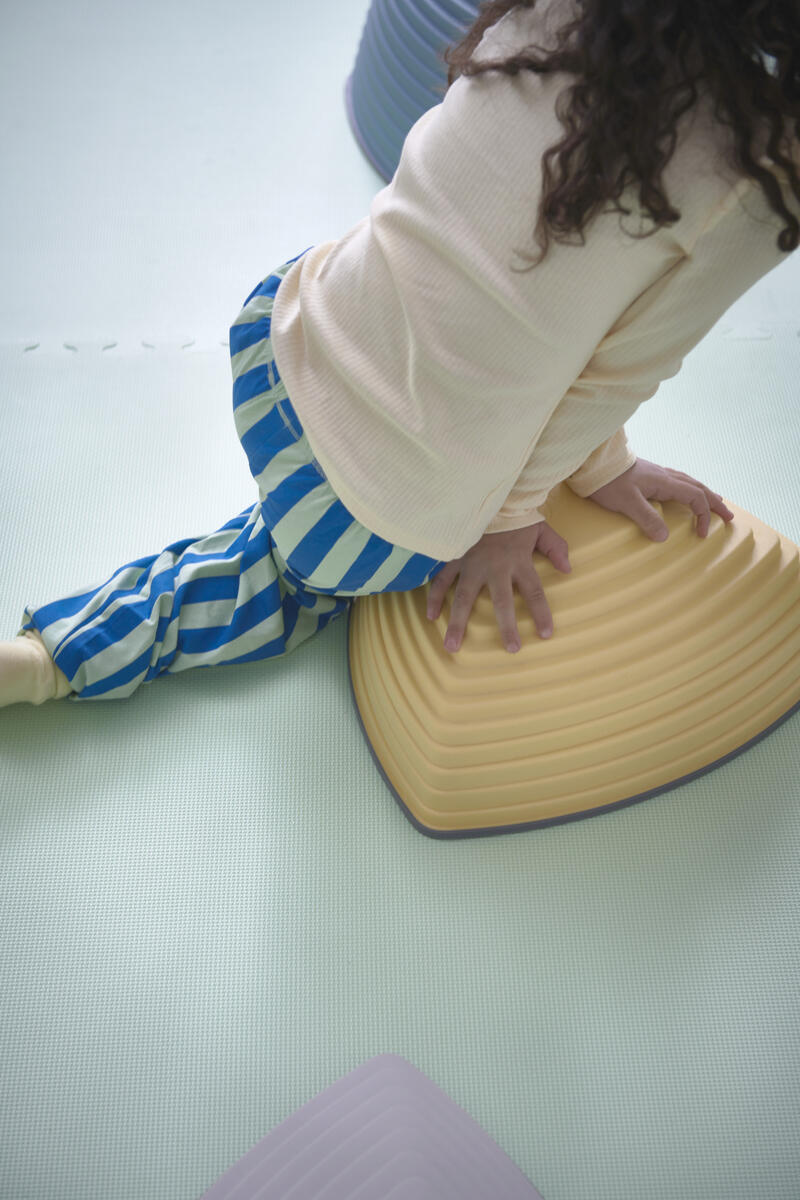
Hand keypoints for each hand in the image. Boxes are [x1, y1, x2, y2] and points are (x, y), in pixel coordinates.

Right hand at [426, 520, 570, 653]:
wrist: (488, 495)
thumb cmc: (515, 515)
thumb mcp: (541, 528)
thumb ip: (555, 548)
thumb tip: (568, 569)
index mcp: (518, 561)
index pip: (535, 592)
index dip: (541, 614)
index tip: (546, 634)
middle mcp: (495, 567)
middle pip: (502, 602)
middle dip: (506, 627)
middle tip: (511, 649)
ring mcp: (471, 564)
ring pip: (464, 598)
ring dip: (457, 623)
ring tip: (452, 646)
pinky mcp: (454, 558)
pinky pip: (441, 580)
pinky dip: (434, 598)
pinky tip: (430, 617)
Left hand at [585, 458, 734, 539]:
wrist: (593, 462)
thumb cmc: (608, 482)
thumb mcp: (627, 503)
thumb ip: (647, 519)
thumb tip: (665, 537)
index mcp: (664, 482)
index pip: (695, 498)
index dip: (703, 515)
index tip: (702, 534)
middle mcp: (665, 476)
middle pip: (698, 487)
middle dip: (714, 502)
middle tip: (729, 515)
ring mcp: (657, 473)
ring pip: (689, 482)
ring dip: (704, 493)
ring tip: (715, 501)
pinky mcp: (648, 474)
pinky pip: (677, 481)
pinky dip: (689, 488)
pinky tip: (684, 492)